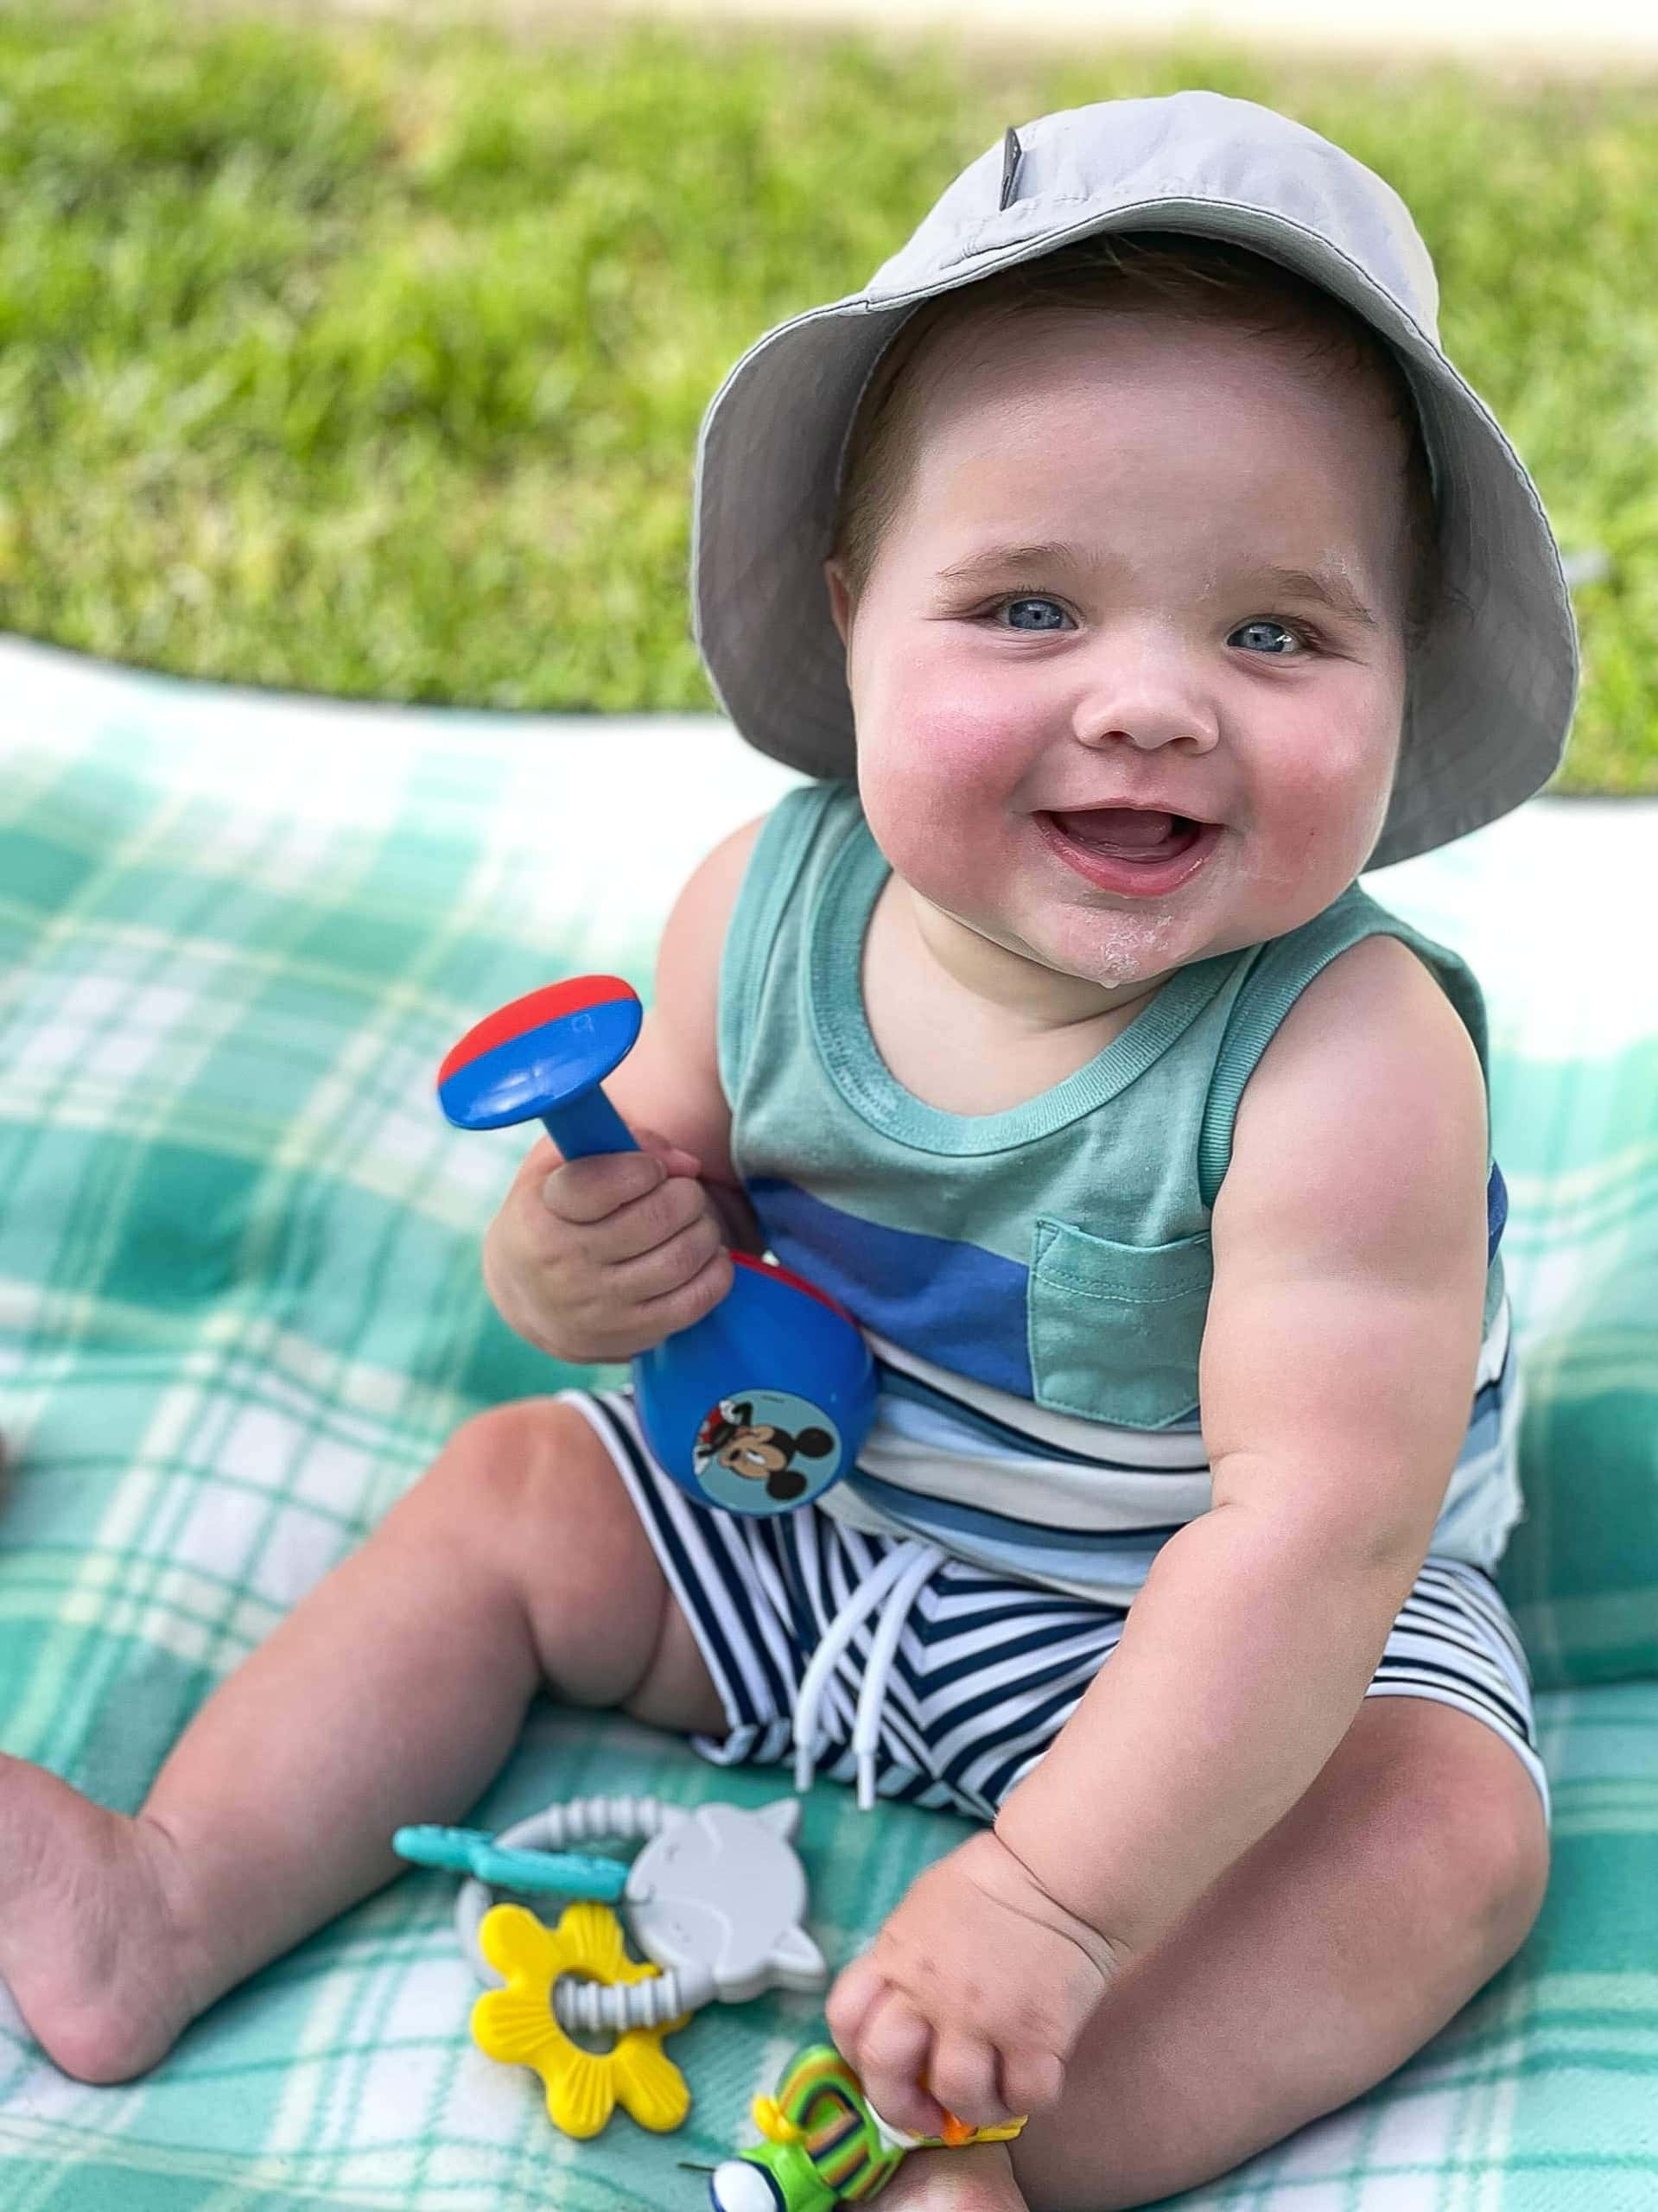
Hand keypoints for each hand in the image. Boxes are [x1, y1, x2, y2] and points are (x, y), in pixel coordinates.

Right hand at [481, 1130, 732, 1361]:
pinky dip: (716, 1271)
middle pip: (655, 1218)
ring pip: (681, 1259)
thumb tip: (685, 1164)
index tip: (652, 1168)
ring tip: (695, 1221)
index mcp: (542, 1214)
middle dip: (685, 1195)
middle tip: (684, 1192)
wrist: (527, 1296)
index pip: (600, 1183)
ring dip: (704, 1230)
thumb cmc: (552, 1211)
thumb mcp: (559, 1163)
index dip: (643, 1167)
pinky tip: (707, 1255)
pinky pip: (695, 1301)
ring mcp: (598, 1307)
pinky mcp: (630, 1336)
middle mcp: (565, 1265)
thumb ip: (613, 1138)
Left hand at [825, 1829, 1129, 2139]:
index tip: (878, 2068)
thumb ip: (904, 1964)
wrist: (1055, 1872)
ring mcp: (983, 2016)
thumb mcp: (922, 1912)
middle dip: (899, 2107)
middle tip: (926, 2115)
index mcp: (896, 1957)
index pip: (845, 2019)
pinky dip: (1025, 2101)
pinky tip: (1028, 2081)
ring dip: (971, 2108)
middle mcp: (929, 1992)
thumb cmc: (991, 1883)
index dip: (853, 2055)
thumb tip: (902, 2017)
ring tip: (987, 2096)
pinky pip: (1025, 2097)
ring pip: (957, 2094)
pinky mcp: (1037, 2034)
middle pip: (885, 2071)